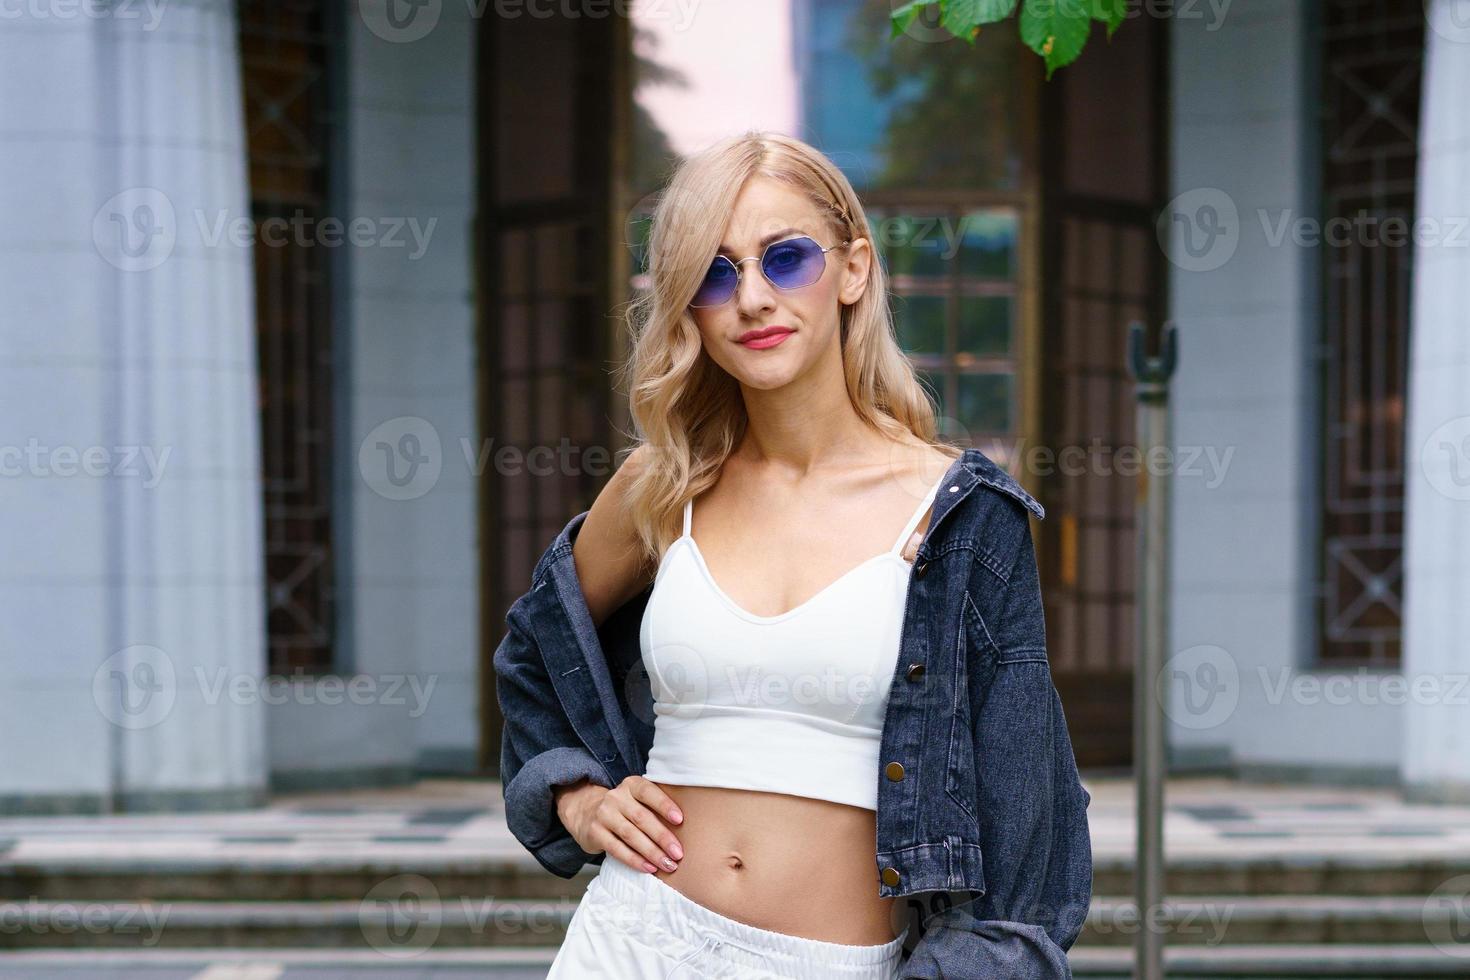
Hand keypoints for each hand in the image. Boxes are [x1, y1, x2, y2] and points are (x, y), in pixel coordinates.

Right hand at [555, 774, 684, 873]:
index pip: (648, 792)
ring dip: (651, 852)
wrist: (585, 812)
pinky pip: (617, 849)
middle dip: (662, 837)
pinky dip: (635, 860)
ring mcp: (603, 815)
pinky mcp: (595, 833)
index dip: (664, 805)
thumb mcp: (636, 799)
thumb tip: (686, 829)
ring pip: (630, 835)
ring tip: (668, 864)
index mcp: (631, 785)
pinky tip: (649, 868)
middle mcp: (616, 797)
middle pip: (642, 818)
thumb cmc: (623, 809)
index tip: (679, 820)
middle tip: (678, 853)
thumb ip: (654, 806)